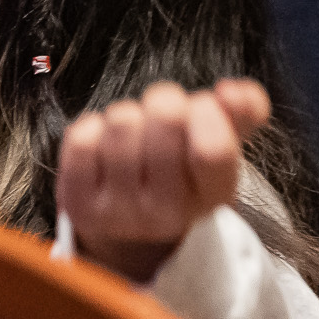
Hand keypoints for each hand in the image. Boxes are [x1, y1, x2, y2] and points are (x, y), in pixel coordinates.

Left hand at [59, 78, 269, 282]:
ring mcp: (119, 212)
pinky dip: (92, 127)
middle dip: (165, 100)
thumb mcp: (217, 147)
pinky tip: (104, 145)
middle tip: (165, 110)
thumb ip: (240, 113)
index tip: (203, 105)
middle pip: (166, 121)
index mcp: (211, 198)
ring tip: (135, 131)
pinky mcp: (79, 204)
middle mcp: (166, 213)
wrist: (131, 227)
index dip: (208, 112)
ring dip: (128, 113)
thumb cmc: (180, 172)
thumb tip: (231, 91)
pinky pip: (81, 138)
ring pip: (122, 122)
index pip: (213, 151)